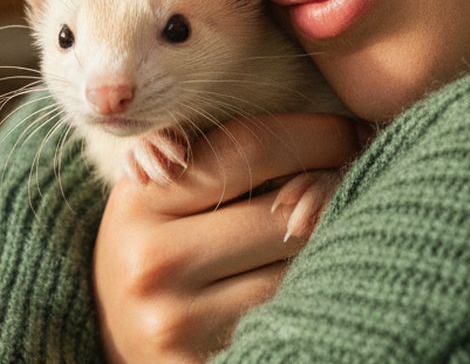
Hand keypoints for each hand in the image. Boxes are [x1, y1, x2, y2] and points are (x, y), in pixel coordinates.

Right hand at [93, 112, 361, 363]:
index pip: (250, 147)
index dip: (314, 135)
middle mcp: (152, 261)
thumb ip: (222, 152)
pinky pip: (289, 319)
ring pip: (296, 272)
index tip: (350, 132)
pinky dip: (309, 296)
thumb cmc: (157, 246)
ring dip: (325, 249)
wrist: (118, 337)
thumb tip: (332, 133)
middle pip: (285, 214)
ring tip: (324, 234)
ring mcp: (177, 323)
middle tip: (351, 183)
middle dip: (331, 193)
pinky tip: (311, 282)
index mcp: (141, 197)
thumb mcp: (167, 188)